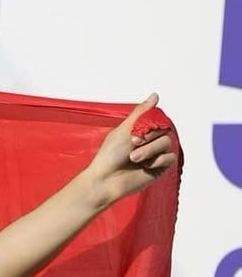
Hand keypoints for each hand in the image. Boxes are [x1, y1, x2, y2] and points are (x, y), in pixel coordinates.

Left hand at [86, 94, 177, 208]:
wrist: (106, 180)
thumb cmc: (109, 156)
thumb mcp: (123, 129)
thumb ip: (140, 113)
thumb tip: (155, 96)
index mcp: (140, 131)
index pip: (157, 119)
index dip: (149, 126)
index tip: (134, 134)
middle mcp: (149, 141)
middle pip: (164, 130)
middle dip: (147, 138)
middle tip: (132, 145)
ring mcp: (155, 154)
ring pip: (167, 143)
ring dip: (149, 150)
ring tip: (134, 158)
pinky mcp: (160, 167)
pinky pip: (170, 157)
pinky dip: (157, 161)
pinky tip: (146, 166)